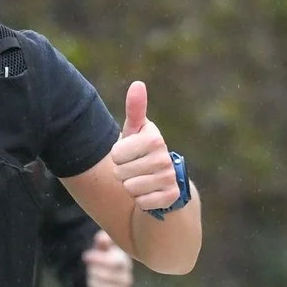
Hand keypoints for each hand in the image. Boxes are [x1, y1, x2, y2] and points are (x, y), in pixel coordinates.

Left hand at [82, 232, 133, 286]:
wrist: (105, 274)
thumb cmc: (104, 256)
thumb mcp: (103, 245)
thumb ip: (103, 240)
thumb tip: (101, 238)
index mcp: (124, 262)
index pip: (113, 262)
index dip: (98, 259)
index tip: (86, 256)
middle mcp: (127, 278)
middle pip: (106, 277)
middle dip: (93, 271)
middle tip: (90, 268)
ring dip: (93, 283)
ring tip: (92, 278)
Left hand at [109, 81, 178, 214]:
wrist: (161, 180)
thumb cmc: (141, 151)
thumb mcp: (135, 130)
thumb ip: (134, 109)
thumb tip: (137, 84)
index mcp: (154, 138)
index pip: (116, 154)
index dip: (118, 156)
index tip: (129, 153)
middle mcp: (165, 157)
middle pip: (120, 173)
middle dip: (122, 173)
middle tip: (135, 168)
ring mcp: (169, 178)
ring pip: (130, 188)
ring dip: (131, 187)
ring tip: (141, 179)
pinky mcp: (170, 196)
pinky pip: (141, 202)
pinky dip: (141, 200)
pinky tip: (149, 192)